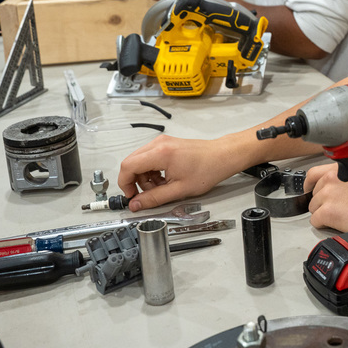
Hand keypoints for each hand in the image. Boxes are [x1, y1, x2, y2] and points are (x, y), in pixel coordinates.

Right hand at [117, 134, 236, 210]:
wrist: (222, 157)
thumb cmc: (207, 169)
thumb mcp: (179, 190)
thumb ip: (154, 198)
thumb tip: (137, 204)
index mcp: (160, 153)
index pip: (128, 166)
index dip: (125, 184)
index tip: (131, 196)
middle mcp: (158, 144)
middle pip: (132, 163)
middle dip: (136, 182)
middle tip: (148, 194)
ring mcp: (162, 142)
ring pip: (140, 161)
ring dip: (146, 178)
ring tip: (162, 187)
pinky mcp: (166, 145)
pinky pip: (150, 158)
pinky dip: (153, 171)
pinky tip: (165, 179)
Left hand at [305, 163, 347, 231]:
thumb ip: (346, 177)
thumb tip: (333, 186)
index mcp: (341, 168)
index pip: (313, 173)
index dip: (312, 185)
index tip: (311, 189)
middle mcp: (332, 177)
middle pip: (314, 193)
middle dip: (323, 201)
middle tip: (338, 207)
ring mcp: (329, 194)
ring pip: (313, 207)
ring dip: (323, 213)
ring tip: (341, 215)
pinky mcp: (328, 211)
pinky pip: (315, 221)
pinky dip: (323, 225)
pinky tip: (338, 223)